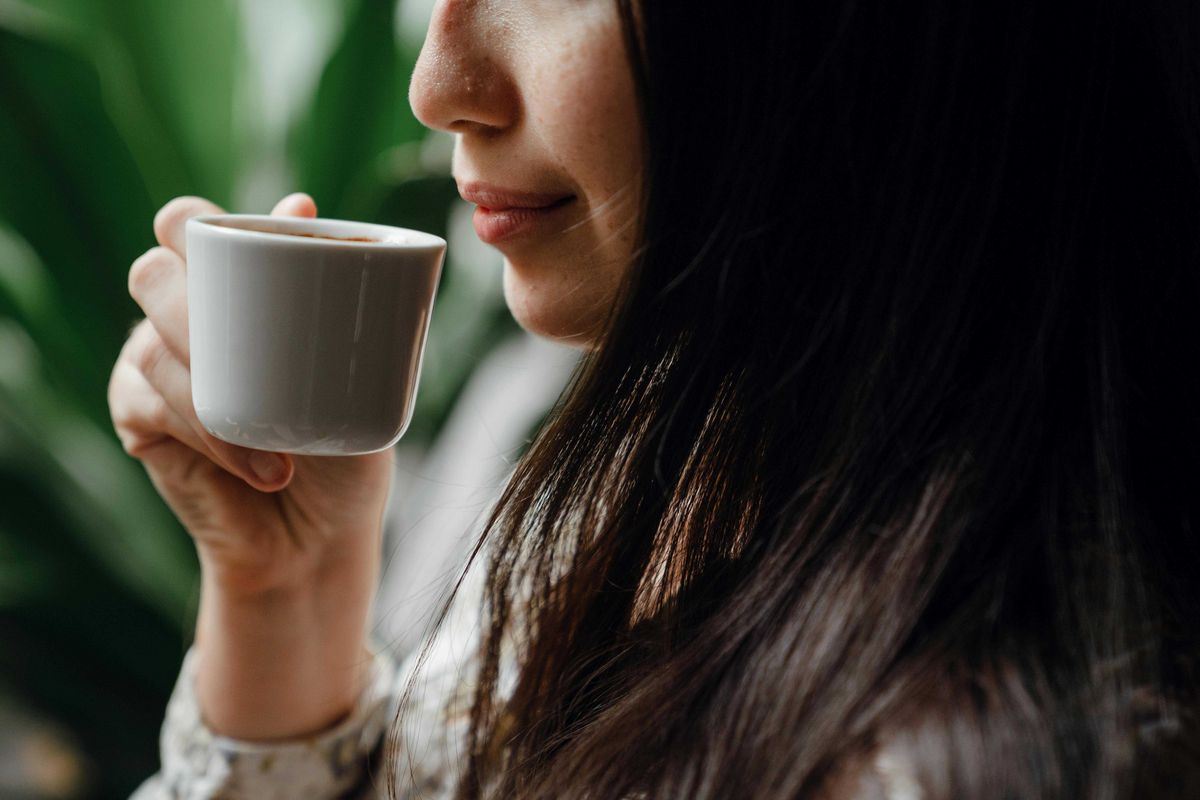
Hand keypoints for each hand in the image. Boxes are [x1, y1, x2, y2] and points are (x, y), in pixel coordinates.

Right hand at [108, 194, 395, 737]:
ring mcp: (156, 367)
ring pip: (152, 343)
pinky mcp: (140, 421)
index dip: (195, 221)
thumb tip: (300, 204)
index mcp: (233, 291)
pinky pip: (149, 404)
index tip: (264, 235)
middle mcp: (185, 318)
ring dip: (218, 390)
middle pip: (154, 271)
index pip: (188, 227)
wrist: (322, 534)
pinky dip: (208, 433)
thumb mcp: (355, 370)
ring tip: (284, 445)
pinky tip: (258, 463)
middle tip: (250, 340)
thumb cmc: (343, 442)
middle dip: (194, 298)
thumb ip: (330, 295)